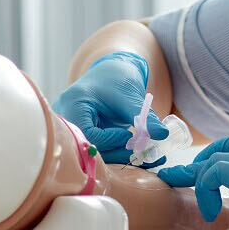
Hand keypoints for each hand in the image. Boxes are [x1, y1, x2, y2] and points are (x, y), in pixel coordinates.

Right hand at [54, 52, 169, 167]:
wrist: (110, 74)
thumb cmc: (116, 79)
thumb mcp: (131, 96)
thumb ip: (144, 116)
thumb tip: (162, 133)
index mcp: (73, 103)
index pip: (88, 133)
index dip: (110, 139)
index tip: (128, 136)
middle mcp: (66, 118)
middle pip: (89, 146)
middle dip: (117, 152)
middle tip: (142, 154)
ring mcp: (72, 129)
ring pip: (94, 151)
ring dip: (119, 155)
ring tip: (144, 154)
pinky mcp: (82, 136)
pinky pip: (98, 149)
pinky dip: (117, 151)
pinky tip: (135, 151)